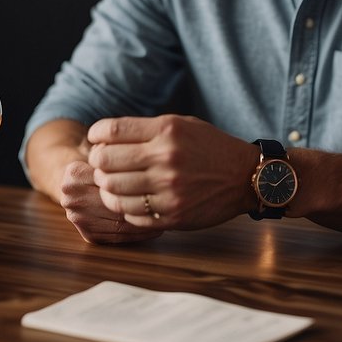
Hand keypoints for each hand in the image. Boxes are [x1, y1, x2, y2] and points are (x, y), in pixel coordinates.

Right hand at [57, 158, 158, 243]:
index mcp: (75, 175)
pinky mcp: (89, 236)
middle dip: (146, 204)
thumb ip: (121, 148)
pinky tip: (157, 226)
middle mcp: (73, 200)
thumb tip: (149, 154)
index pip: (114, 181)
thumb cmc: (98, 161)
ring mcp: (80, 221)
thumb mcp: (106, 148)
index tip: (162, 177)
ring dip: (148, 222)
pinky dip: (140, 233)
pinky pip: (120, 237)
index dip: (140, 180)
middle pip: (118, 205)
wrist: (71, 181)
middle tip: (171, 199)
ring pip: (121, 224)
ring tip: (168, 213)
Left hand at [87, 114, 258, 230]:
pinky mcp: (172, 215)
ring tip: (114, 184)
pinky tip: (132, 200)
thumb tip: (104, 138)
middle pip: (105, 162)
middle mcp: (165, 158)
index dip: (96, 135)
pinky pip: (130, 214)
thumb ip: (146, 130)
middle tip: (103, 165)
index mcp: (167, 131)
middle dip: (98, 163)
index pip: (111, 131)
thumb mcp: (183, 125)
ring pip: (112, 191)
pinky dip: (125, 208)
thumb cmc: (211, 148)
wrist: (246, 177)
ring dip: (107, 188)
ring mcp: (168, 189)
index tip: (96, 140)